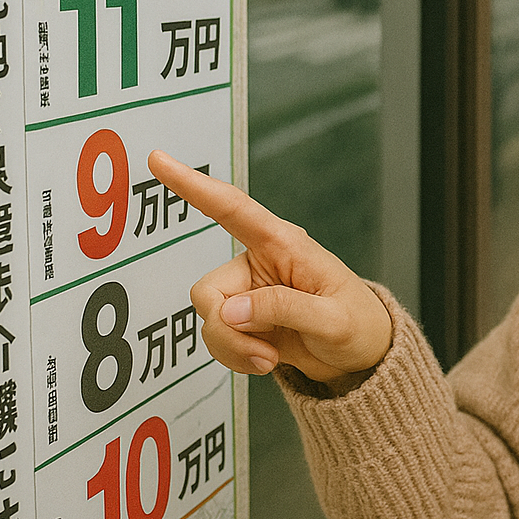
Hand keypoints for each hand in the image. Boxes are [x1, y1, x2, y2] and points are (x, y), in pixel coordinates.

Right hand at [150, 150, 392, 386]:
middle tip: (264, 352)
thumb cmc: (357, 325)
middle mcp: (259, 262)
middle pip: (209, 290)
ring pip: (209, 318)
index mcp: (283, 243)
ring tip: (271, 356)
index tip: (158, 160)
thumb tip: (229, 312)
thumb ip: (284, 309)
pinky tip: (265, 358)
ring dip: (234, 347)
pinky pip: (215, 337)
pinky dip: (235, 356)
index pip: (233, 208)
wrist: (360, 354)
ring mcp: (248, 291)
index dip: (194, 185)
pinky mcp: (243, 318)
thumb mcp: (333, 320)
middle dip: (227, 330)